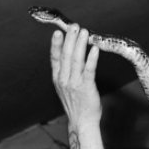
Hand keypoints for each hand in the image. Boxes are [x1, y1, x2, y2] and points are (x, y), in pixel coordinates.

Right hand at [50, 24, 101, 148]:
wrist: (82, 122)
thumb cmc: (77, 105)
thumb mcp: (65, 88)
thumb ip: (65, 73)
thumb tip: (69, 56)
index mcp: (58, 79)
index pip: (55, 58)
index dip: (56, 44)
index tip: (58, 32)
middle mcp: (64, 80)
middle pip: (66, 55)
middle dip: (70, 39)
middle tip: (74, 26)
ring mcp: (74, 84)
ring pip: (76, 60)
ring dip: (80, 44)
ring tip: (84, 32)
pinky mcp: (86, 88)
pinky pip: (89, 70)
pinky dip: (91, 58)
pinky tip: (94, 49)